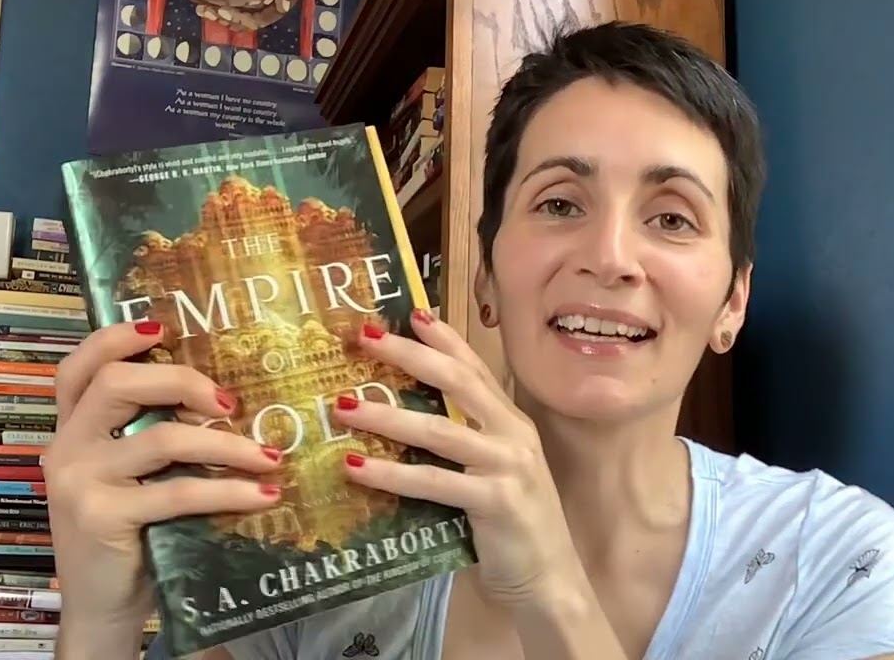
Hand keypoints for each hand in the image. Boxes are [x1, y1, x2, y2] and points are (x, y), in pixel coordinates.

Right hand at [44, 321, 282, 651]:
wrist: (104, 606)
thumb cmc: (133, 532)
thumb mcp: (135, 475)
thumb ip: (155, 434)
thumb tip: (228, 398)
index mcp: (72, 429)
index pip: (78, 367)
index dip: (115, 339)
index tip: (162, 328)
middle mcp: (68, 447)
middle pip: (117, 383)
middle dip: (182, 381)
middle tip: (231, 402)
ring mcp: (80, 482)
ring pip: (162, 438)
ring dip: (227, 445)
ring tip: (269, 456)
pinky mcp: (103, 517)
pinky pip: (179, 491)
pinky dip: (229, 490)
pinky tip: (264, 495)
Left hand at [334, 309, 579, 608]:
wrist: (549, 581)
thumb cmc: (513, 528)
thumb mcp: (491, 474)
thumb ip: (462, 446)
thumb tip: (403, 422)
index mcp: (512, 423)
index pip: (475, 368)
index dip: (444, 338)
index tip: (411, 313)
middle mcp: (513, 435)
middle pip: (457, 382)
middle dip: (409, 356)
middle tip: (364, 337)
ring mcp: (508, 466)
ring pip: (439, 430)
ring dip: (387, 416)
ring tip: (344, 405)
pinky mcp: (496, 501)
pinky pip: (434, 482)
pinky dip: (392, 475)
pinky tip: (357, 467)